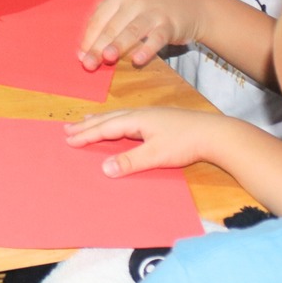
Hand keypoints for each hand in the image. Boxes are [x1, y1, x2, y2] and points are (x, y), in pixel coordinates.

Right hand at [64, 106, 233, 177]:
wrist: (214, 133)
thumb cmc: (185, 143)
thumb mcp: (156, 155)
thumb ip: (129, 161)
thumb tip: (103, 168)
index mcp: (136, 120)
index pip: (106, 128)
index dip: (87, 135)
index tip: (69, 140)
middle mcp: (140, 114)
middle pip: (108, 119)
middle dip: (87, 125)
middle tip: (67, 129)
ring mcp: (150, 116)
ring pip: (118, 116)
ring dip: (99, 120)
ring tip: (85, 121)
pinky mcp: (159, 120)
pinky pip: (127, 118)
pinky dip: (115, 121)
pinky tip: (119, 124)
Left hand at [78, 0, 209, 71]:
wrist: (193, 2)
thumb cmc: (154, 7)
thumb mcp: (132, 4)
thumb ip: (112, 22)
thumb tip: (89, 49)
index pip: (99, 17)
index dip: (89, 37)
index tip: (80, 55)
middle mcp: (135, 1)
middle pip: (112, 26)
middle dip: (98, 46)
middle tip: (88, 64)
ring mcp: (153, 12)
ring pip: (132, 30)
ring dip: (118, 44)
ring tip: (107, 58)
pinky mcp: (169, 24)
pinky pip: (156, 38)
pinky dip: (147, 49)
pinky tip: (138, 60)